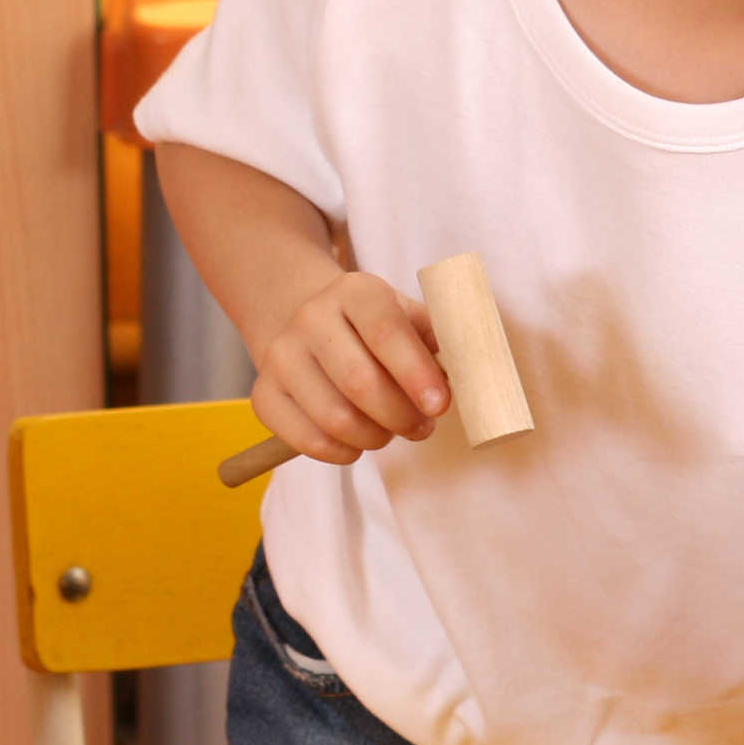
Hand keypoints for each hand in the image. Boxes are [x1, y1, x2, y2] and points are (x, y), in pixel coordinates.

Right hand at [250, 270, 449, 465]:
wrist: (310, 323)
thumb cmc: (376, 329)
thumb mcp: (410, 318)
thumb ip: (444, 341)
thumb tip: (479, 374)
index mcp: (356, 291)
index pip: (386, 332)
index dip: (416, 374)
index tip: (441, 407)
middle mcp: (311, 317)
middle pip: (359, 382)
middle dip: (400, 416)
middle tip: (422, 427)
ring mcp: (281, 355)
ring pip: (334, 418)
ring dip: (375, 438)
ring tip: (390, 432)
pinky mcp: (263, 394)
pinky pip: (306, 439)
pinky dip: (341, 453)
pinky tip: (357, 443)